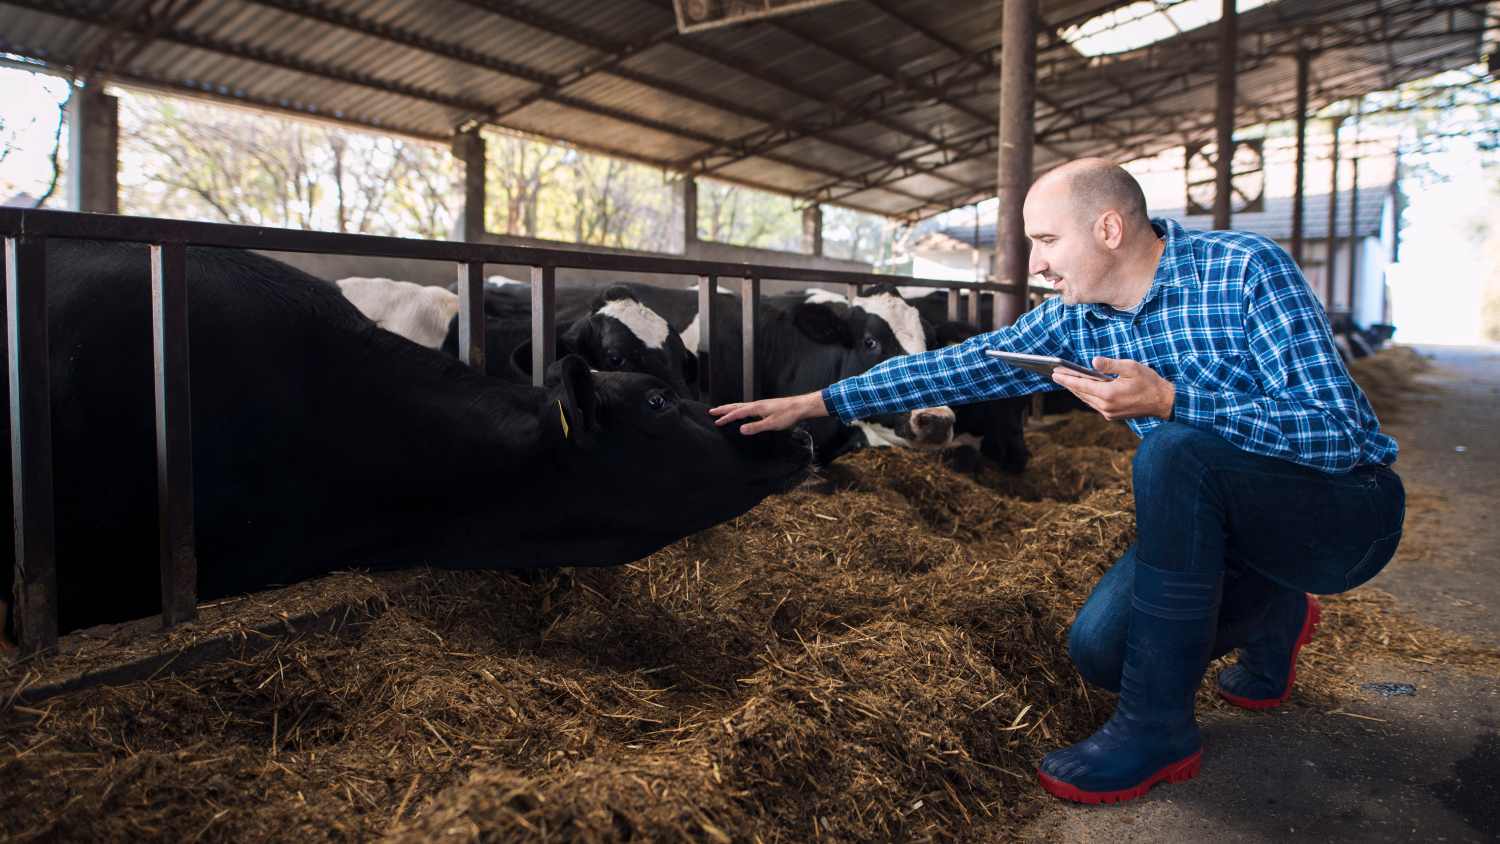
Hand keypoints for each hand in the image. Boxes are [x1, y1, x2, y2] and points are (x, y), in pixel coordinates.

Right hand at [710, 391, 827, 434]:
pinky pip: (747, 407)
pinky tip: (741, 413)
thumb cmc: (788, 415)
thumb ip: (756, 427)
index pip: (737, 413)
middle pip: (736, 406)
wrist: (800, 406)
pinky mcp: (765, 406)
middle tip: (712, 411)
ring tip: (722, 410)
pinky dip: (739, 409)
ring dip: (730, 408)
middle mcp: (757, 404)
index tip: (716, 422)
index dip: (726, 418)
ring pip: (741, 405)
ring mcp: (761, 405)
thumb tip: (741, 430)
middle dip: (723, 409)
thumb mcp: (772, 424)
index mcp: (756, 408)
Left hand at [1052, 357, 1174, 421]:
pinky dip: (1087, 396)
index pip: (1081, 385)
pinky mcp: (1112, 416)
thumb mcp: (1131, 367)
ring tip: (1067, 380)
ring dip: (1077, 390)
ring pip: (1087, 400)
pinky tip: (1083, 389)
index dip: (1067, 378)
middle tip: (1057, 374)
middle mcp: (1106, 406)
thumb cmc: (1149, 382)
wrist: (1163, 402)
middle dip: (1069, 383)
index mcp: (1109, 394)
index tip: (1055, 373)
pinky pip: (1094, 404)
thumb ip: (1110, 365)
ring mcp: (1108, 413)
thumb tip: (1092, 362)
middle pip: (1081, 393)